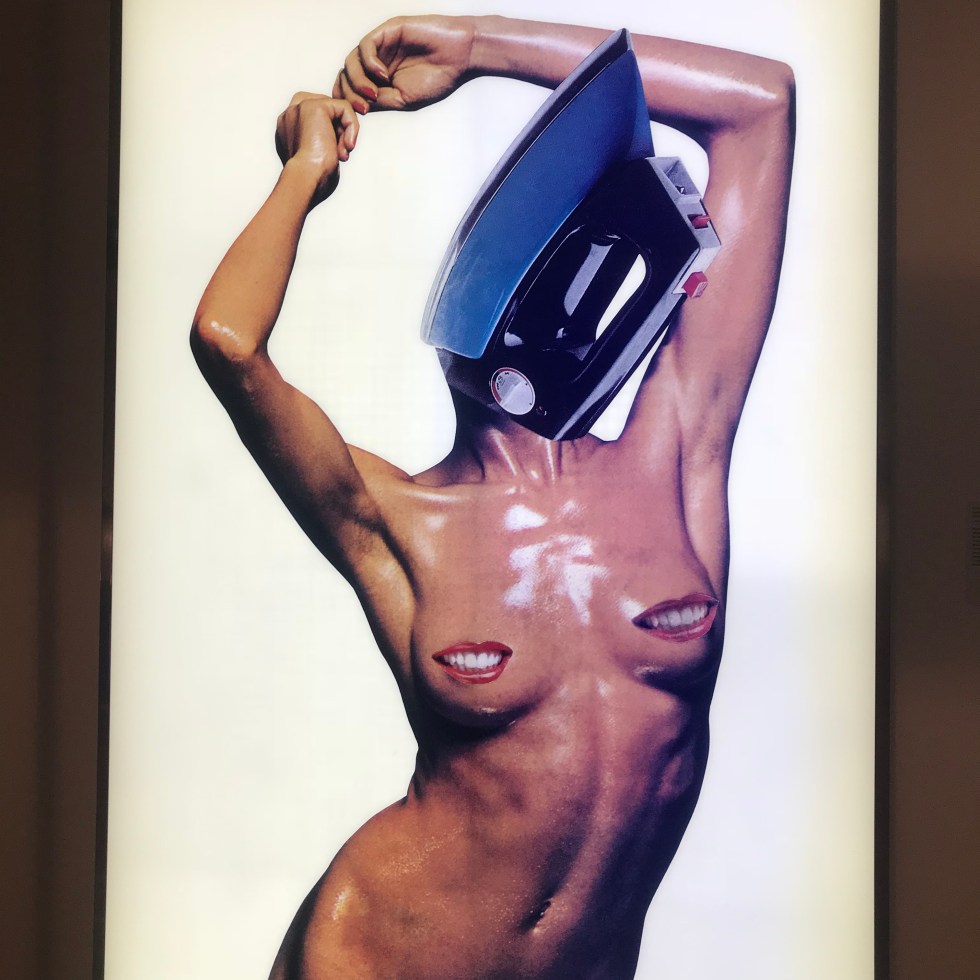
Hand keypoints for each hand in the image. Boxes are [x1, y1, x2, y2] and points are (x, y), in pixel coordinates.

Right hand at [275, 93, 358, 207]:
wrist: (304, 179)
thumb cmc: (310, 178)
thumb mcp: (314, 156)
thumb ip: (320, 141)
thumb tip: (339, 138)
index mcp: (287, 126)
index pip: (316, 117)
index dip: (332, 133)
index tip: (336, 154)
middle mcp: (290, 113)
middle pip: (327, 111)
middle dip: (339, 132)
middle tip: (341, 154)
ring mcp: (301, 107)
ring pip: (336, 109)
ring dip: (345, 133)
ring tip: (342, 154)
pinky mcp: (316, 107)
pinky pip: (344, 107)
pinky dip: (352, 126)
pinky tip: (348, 145)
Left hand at [333, 15, 475, 112]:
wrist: (460, 57)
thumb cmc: (437, 79)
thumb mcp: (404, 100)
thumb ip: (380, 102)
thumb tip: (357, 107)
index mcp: (379, 80)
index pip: (351, 88)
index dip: (348, 100)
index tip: (359, 114)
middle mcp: (376, 62)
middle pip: (346, 74)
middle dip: (349, 92)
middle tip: (364, 107)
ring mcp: (380, 46)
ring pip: (352, 61)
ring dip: (358, 81)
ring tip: (374, 94)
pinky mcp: (386, 31)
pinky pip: (366, 46)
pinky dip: (369, 63)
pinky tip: (383, 75)